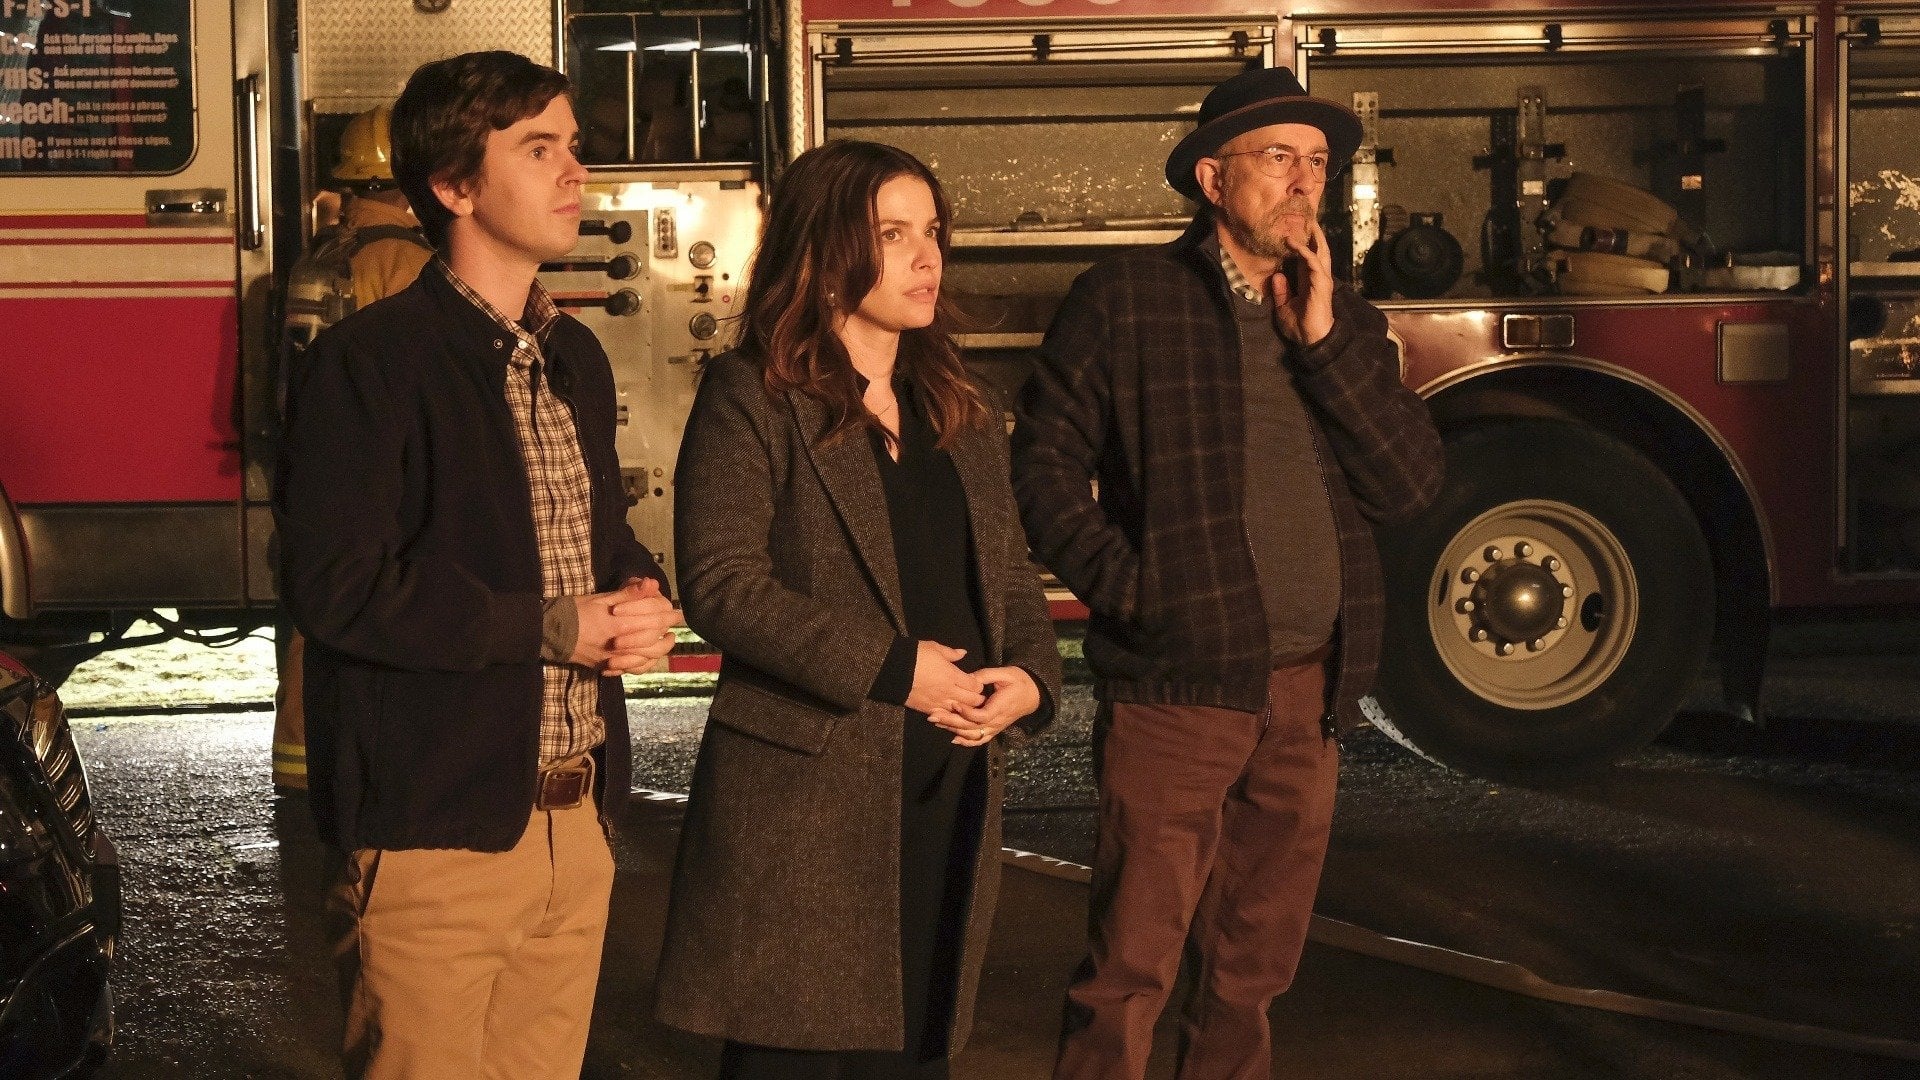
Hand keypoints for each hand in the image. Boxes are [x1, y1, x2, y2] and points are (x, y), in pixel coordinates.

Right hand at [573, 577, 680, 673]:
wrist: (550, 632)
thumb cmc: (575, 611)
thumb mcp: (601, 598)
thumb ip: (629, 594)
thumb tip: (652, 584)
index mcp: (619, 625)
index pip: (654, 622)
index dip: (669, 618)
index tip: (679, 614)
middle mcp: (619, 646)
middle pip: (654, 645)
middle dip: (668, 637)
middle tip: (674, 630)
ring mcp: (612, 659)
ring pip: (645, 660)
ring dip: (659, 652)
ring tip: (665, 643)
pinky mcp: (606, 667)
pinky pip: (630, 670)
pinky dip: (642, 665)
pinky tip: (648, 658)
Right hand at [905, 641, 984, 716]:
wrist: (893, 670)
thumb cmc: (915, 655)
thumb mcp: (934, 648)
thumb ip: (951, 653)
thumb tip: (963, 653)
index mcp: (952, 675)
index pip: (975, 685)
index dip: (978, 684)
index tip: (975, 682)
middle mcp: (949, 692)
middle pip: (972, 701)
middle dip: (977, 698)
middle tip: (975, 695)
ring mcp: (938, 703)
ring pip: (960, 711)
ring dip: (965, 708)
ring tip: (964, 704)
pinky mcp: (928, 710)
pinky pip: (944, 717)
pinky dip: (949, 715)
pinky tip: (949, 711)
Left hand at [929, 666, 1039, 746]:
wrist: (1033, 694)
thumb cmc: (1019, 681)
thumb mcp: (1005, 673)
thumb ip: (986, 676)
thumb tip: (968, 678)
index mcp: (1001, 707)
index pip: (982, 715)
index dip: (967, 712)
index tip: (954, 703)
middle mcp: (997, 721)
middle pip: (973, 728)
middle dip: (952, 722)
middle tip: (935, 715)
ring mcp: (995, 727)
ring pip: (973, 735)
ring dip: (954, 731)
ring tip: (937, 723)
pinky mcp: (994, 729)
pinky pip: (980, 740)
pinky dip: (967, 742)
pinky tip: (953, 738)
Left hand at [1271, 219, 1335, 346]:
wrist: (1311, 339)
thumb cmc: (1300, 327)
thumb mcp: (1283, 307)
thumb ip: (1281, 291)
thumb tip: (1277, 275)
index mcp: (1308, 282)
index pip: (1307, 258)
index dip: (1301, 244)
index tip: (1292, 231)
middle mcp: (1317, 277)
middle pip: (1318, 250)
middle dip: (1313, 235)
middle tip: (1306, 219)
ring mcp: (1321, 279)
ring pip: (1319, 252)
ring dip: (1312, 237)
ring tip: (1306, 222)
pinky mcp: (1321, 283)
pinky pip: (1313, 262)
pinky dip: (1304, 251)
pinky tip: (1293, 243)